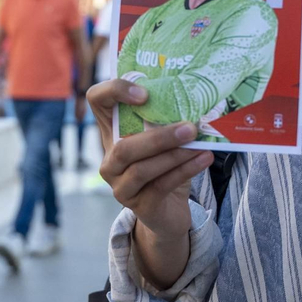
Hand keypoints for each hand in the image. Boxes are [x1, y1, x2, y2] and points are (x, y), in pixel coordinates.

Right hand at [88, 78, 211, 240]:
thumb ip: (169, 122)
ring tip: (199, 145)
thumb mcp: (164, 141)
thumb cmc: (167, 167)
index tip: (145, 93)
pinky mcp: (138, 206)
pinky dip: (184, 171)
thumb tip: (197, 103)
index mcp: (112, 133)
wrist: (171, 210)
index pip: (97, 100)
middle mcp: (110, 160)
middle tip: (190, 128)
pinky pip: (159, 186)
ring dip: (174, 155)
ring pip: (141, 169)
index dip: (114, 91)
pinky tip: (204, 159)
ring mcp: (120, 185)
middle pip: (124, 147)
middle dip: (160, 137)